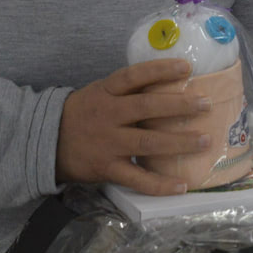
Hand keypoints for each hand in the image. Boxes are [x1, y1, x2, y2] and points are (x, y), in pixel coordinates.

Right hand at [56, 60, 215, 195]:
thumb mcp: (100, 92)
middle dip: (180, 106)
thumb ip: (128, 90)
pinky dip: (160, 185)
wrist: (46, 141)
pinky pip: (137, 179)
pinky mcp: (107, 169)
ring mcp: (108, 143)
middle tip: (206, 104)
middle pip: (147, 107)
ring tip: (205, 141)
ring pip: (148, 143)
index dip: (160, 70)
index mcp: (106, 92)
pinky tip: (181, 186)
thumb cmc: (83, 113)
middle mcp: (108, 115)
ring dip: (179, 143)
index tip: (187, 67)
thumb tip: (169, 80)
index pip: (134, 76)